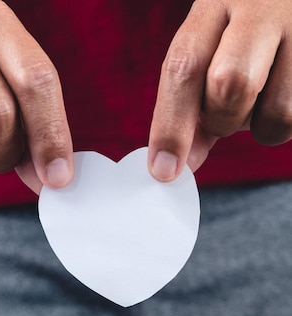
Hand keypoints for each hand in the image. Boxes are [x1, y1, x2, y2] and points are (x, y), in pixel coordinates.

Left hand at [148, 0, 291, 180]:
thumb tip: (176, 164)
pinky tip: (281, 91)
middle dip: (219, 120)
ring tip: (258, 98)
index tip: (164, 169)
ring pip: (278, 112)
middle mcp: (262, 11)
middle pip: (230, 86)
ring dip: (259, 126)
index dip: (171, 125)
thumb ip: (189, 102)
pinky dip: (284, 121)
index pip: (184, 67)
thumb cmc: (243, 26)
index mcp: (215, 4)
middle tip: (220, 118)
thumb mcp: (209, 47)